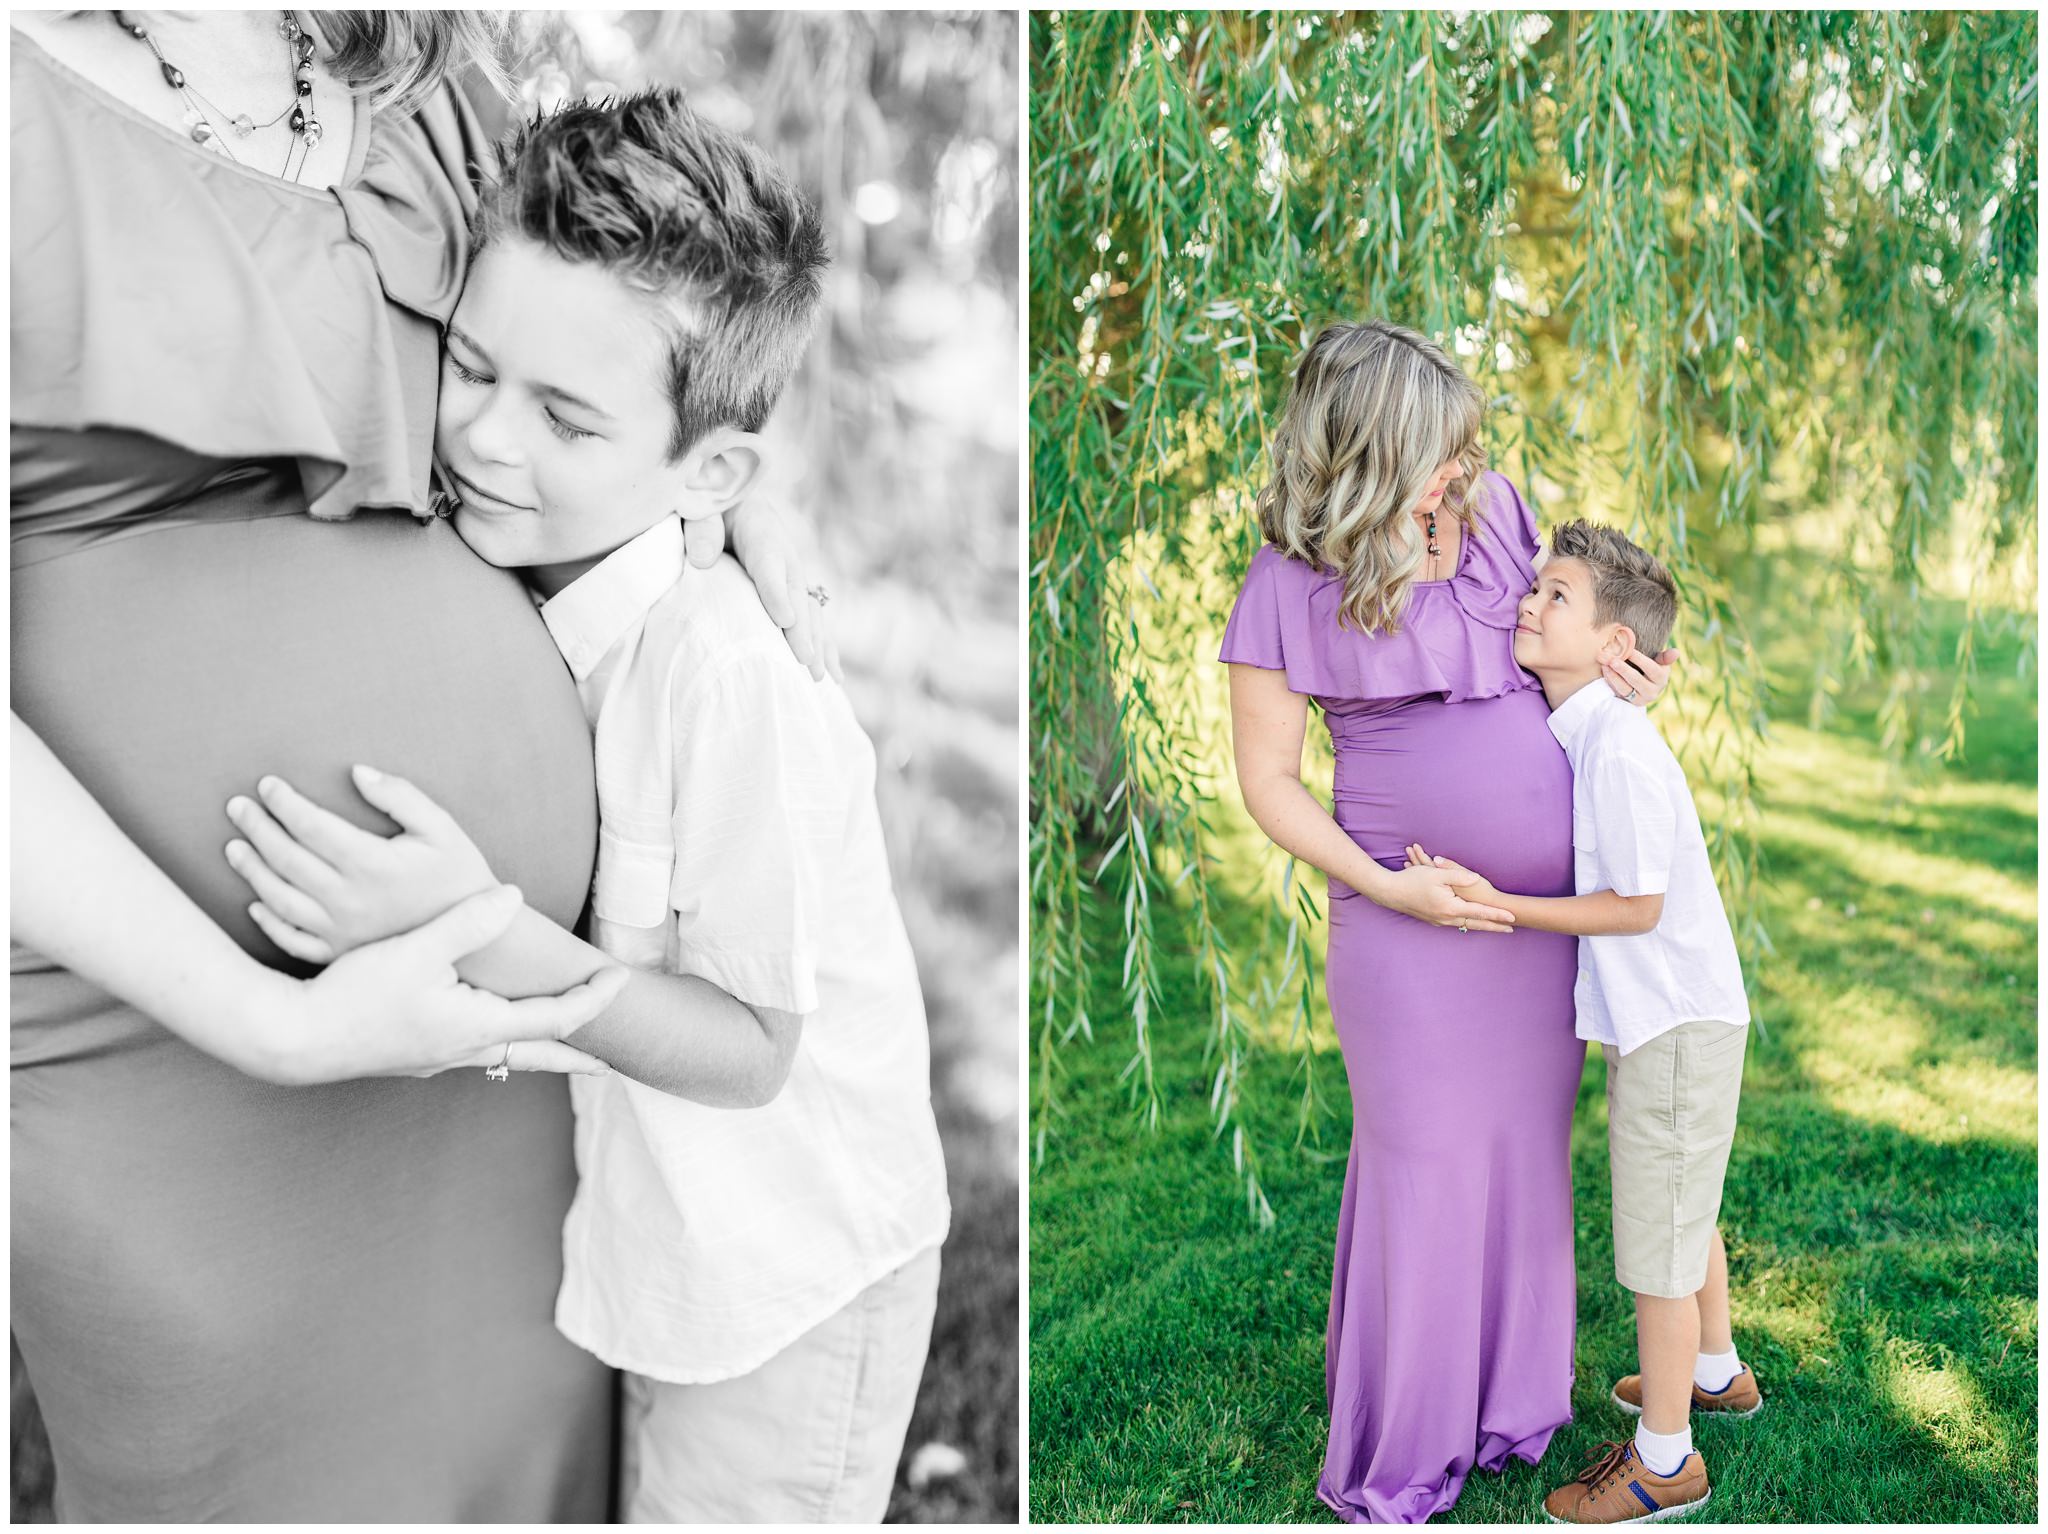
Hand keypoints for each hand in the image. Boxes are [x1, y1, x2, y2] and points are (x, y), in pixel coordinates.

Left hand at [225, 766, 496, 961]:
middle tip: (237, 807)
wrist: (480, 940)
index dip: (284, 802)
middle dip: (256, 828)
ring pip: (278, 898)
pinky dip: (268, 921)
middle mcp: (348, 899)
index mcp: (371, 863)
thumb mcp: (442, 827)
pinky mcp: (340, 952)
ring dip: (251, 869)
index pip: (311, 825)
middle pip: (285, 858)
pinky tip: (256, 903)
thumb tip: (358, 773)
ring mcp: (340, 930)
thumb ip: (401, 796)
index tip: (268, 785)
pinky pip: (292, 939)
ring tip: (235, 847)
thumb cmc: (460, 875)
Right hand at [264, 884, 625, 1084]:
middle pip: (540, 1054)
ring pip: (507, 1056)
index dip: (593, 998)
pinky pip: (477, 1052)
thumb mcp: (416, 950)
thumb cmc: (354, 996)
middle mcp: (466, 1051)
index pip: (556, 1017)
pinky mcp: (416, 1056)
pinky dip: (500, 1043)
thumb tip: (514, 896)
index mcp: (478, 1026)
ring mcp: (440, 1059)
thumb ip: (467, 922)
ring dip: (538, 1047)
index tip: (620, 978)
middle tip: (613, 1062)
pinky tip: (491, 1033)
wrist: (293, 1040)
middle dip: (579, 1054)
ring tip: (559, 1044)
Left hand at [691, 493, 842, 681]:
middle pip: (795, 591)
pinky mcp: (790, 589)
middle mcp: (783, 549)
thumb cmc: (704, 502)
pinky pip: (810, 618)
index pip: (768, 560)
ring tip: (821, 677)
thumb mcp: (696, 505)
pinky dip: (822, 644)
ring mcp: (791, 571)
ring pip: (809, 608)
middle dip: (803, 629)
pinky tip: (833, 674)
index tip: (785, 620)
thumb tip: (702, 559)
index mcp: (758, 524)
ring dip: (817, 643)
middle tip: (805, 661)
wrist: (724, 494)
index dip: (776, 591)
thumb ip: (700, 527)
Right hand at [1377, 850, 1514, 931]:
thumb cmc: (1412, 880)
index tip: (1513, 918)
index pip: (1480, 912)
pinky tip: (1470, 923)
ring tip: (1494, 926)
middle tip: (1511, 928)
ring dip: (1481, 926)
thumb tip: (1476, 879)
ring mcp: (1438, 921)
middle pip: (1476, 924)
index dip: (1497, 915)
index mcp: (1450, 907)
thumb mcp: (1437, 873)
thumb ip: (1459, 876)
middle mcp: (1446, 918)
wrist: (1389, 892)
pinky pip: (1455, 924)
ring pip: (1465, 926)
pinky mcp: (1432, 920)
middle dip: (1494, 926)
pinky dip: (1467, 924)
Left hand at [1603, 646, 1677, 706]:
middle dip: (1623, 669)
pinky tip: (1605, 671)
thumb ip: (1666, 657)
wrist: (1645, 686)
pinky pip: (1618, 693)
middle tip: (1612, 660)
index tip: (1629, 650)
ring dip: (1614, 676)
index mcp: (1661, 679)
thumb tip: (1676, 652)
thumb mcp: (1661, 663)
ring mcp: (1640, 699)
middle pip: (1636, 680)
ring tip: (1605, 664)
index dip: (1640, 660)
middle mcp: (1652, 691)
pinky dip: (1610, 682)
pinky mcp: (1629, 703)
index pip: (1652, 669)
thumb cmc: (1652, 668)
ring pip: (1625, 689)